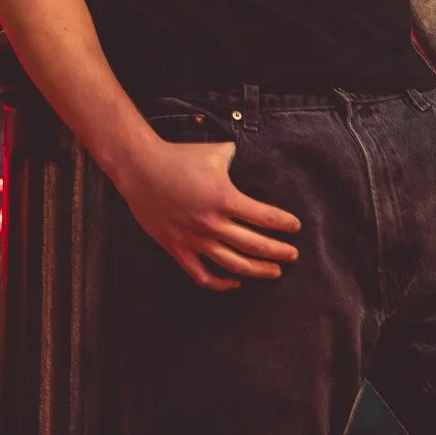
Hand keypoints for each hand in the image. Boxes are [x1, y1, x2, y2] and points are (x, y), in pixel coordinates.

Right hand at [114, 137, 301, 290]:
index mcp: (225, 198)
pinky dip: (220, 283)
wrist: (140, 168)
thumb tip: (250, 158)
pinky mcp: (177, 248)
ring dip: (257, 270)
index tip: (295, 228)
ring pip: (233, 264)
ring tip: (274, 272)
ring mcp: (194, 239)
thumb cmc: (179, 157)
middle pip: (255, 245)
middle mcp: (212, 223)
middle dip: (278, 252)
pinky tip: (234, 281)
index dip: (284, 225)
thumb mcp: (216, 152)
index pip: (265, 218)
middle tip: (293, 255)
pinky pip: (202, 274)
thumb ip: (237, 158)